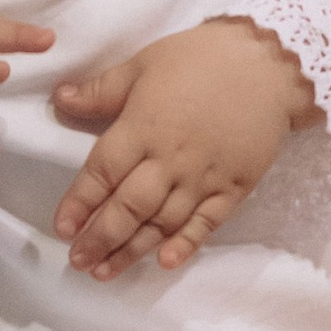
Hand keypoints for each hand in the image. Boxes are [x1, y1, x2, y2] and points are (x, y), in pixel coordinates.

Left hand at [50, 20, 312, 277]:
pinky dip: (186, 244)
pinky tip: (165, 263)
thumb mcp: (145, 63)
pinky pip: (207, 223)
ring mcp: (204, 177)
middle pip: (129, 207)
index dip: (80, 203)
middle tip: (78, 261)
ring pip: (162, 222)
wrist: (270, 62)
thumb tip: (59, 99)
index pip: (103, 172)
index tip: (62, 228)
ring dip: (132, 250)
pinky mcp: (235, 187)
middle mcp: (170, 159)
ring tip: (105, 272)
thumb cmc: (202, 58)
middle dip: (100, 238)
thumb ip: (102, 89)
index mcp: (143, 127)